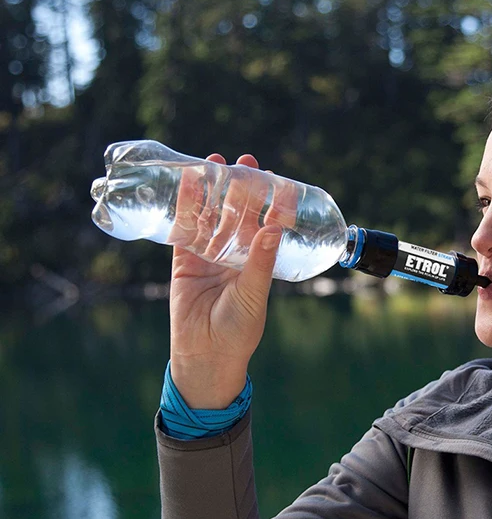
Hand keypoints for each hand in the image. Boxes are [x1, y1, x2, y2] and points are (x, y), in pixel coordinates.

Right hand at [168, 153, 281, 408]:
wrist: (205, 356)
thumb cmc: (238, 331)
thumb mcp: (253, 296)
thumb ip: (260, 263)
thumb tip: (273, 229)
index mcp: (258, 261)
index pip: (267, 224)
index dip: (272, 203)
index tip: (280, 180)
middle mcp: (235, 254)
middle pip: (238, 213)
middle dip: (242, 188)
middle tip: (246, 162)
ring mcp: (209, 255)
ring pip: (211, 215)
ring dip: (213, 190)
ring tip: (215, 162)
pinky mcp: (184, 260)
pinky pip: (185, 228)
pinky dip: (186, 206)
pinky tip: (188, 183)